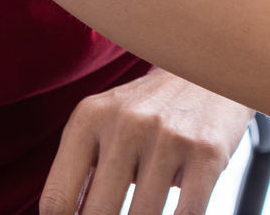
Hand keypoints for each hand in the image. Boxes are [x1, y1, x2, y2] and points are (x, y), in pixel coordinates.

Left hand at [39, 67, 254, 214]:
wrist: (212, 69)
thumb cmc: (152, 110)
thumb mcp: (107, 124)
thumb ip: (83, 170)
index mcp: (89, 118)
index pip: (56, 201)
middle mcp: (125, 124)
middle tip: (118, 213)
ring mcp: (167, 137)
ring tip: (147, 208)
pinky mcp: (206, 151)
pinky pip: (186, 214)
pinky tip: (175, 214)